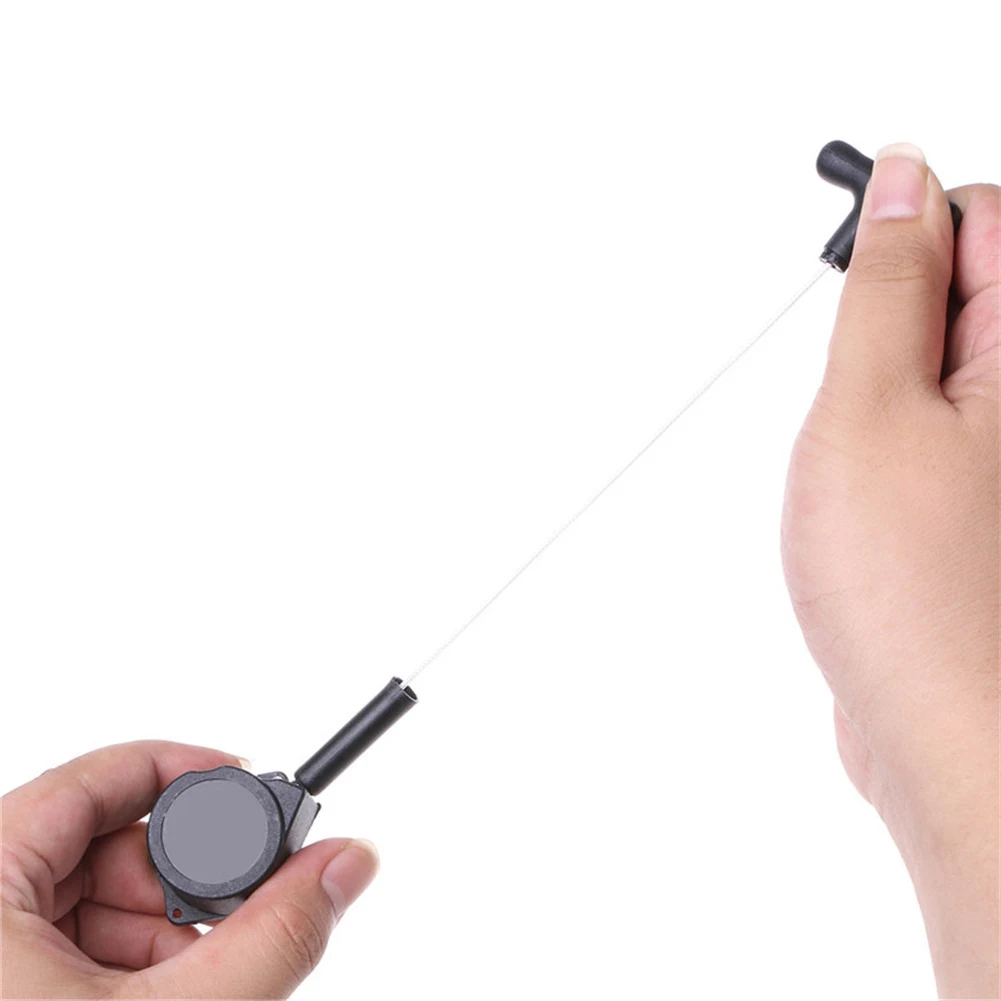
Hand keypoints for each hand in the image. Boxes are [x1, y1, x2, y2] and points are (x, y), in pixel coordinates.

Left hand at [1, 742, 378, 998]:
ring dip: (168, 933)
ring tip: (202, 984)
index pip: (98, 777)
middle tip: (241, 918)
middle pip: (105, 842)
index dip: (186, 771)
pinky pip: (78, 950)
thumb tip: (349, 859)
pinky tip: (171, 998)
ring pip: (97, 902)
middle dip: (188, 880)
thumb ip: (276, 933)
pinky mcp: (7, 989)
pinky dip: (138, 969)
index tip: (255, 792)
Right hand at [782, 145, 998, 998]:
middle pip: (957, 291)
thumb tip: (896, 182)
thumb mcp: (868, 409)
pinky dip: (876, 450)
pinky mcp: (974, 499)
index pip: (982, 218)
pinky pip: (919, 432)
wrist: (947, 735)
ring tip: (862, 468)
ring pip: (925, 368)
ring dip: (873, 398)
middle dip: (883, 328)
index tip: (853, 274)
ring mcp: (1000, 454)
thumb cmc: (914, 593)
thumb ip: (883, 286)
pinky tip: (870, 505)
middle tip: (857, 396)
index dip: (903, 230)